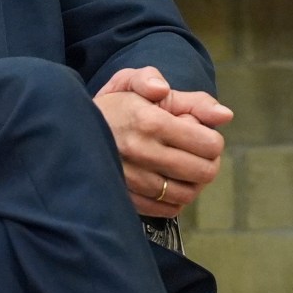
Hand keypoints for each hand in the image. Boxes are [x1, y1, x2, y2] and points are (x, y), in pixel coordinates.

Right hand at [93, 66, 233, 217]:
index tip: (200, 134)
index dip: (212, 140)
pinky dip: (175, 199)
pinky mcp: (124, 198)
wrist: (68, 128)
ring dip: (193, 182)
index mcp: (149, 121)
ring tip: (182, 167)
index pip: (208, 144)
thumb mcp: (142, 83)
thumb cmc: (114, 104)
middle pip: (204, 172)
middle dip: (208, 162)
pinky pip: (167, 210)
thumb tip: (224, 115)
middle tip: (197, 153)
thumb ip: (186, 96)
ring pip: (187, 194)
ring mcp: (132, 179)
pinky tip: (167, 182)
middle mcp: (141, 152)